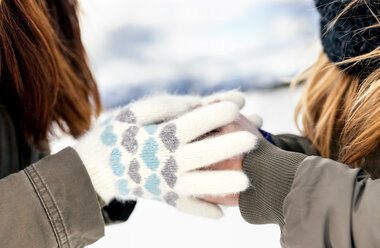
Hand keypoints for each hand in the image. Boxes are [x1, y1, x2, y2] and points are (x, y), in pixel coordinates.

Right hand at [74, 91, 257, 217]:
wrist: (92, 170)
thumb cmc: (115, 135)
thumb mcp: (134, 112)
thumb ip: (165, 105)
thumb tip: (197, 104)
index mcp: (159, 137)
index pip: (194, 123)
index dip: (217, 112)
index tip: (238, 104)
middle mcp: (166, 162)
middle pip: (205, 155)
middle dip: (231, 146)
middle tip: (255, 139)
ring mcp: (165, 184)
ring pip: (201, 185)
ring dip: (224, 184)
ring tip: (247, 182)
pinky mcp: (162, 198)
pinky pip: (185, 207)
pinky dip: (203, 211)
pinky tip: (222, 215)